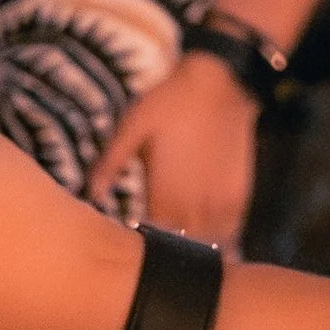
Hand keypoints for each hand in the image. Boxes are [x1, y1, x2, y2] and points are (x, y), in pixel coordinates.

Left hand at [87, 52, 258, 243]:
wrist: (220, 82)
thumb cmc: (169, 102)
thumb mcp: (131, 127)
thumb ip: (110, 164)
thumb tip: (90, 195)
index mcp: (164, 195)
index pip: (152, 240)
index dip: (144, 239)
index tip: (138, 233)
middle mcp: (194, 206)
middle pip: (180, 246)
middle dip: (169, 243)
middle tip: (161, 233)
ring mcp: (220, 203)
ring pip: (207, 242)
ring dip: (195, 241)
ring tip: (185, 233)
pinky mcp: (240, 195)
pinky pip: (229, 229)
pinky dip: (219, 233)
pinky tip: (208, 224)